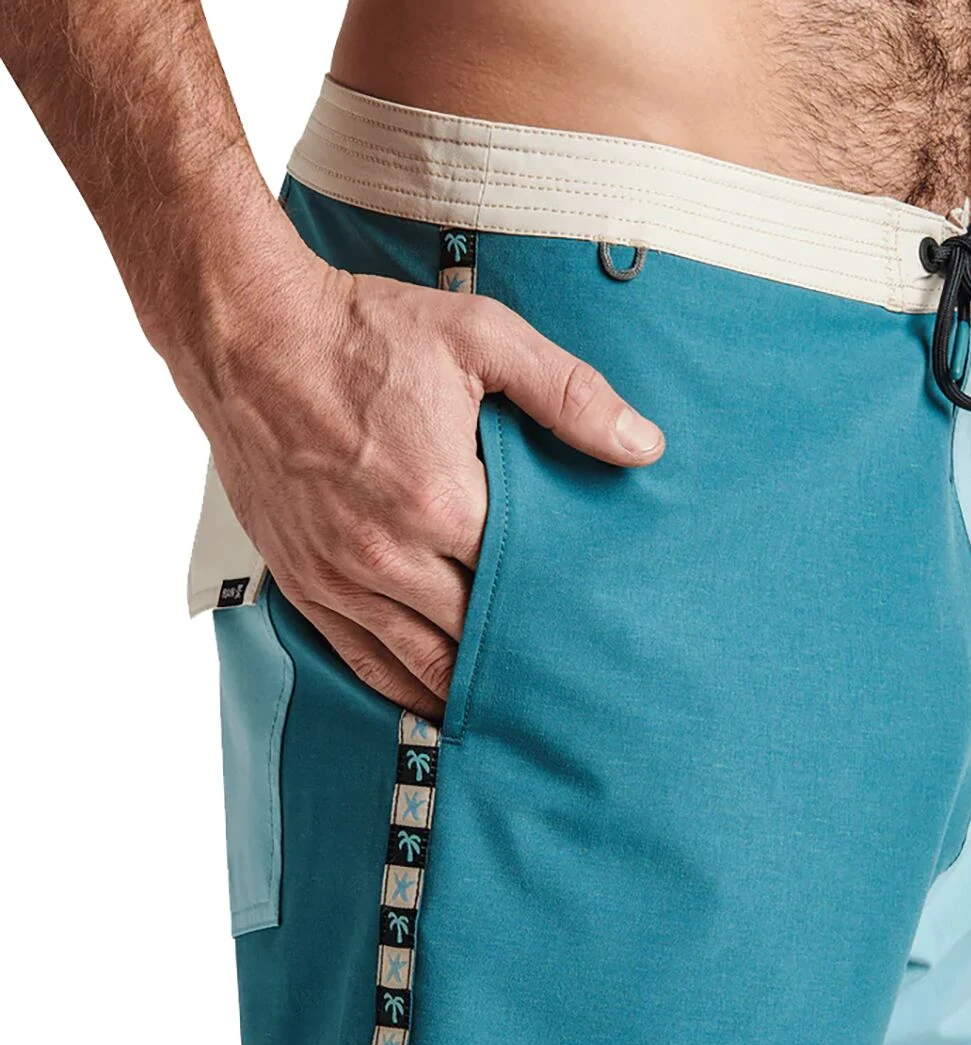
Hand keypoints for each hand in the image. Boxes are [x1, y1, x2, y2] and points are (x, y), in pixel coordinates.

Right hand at [171, 235, 663, 718]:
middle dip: (526, 658)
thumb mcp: (483, 340)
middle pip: (478, 635)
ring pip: (421, 663)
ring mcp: (339, 576)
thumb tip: (646, 445)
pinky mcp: (303, 580)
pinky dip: (404, 687)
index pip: (526, 584)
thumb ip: (570, 396)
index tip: (602, 632)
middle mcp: (388, 555)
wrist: (250, 332)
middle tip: (573, 685)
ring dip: (470, 689)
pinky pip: (360, 659)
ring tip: (519, 711)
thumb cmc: (366, 333)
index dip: (567, 609)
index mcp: (442, 501)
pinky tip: (437, 702)